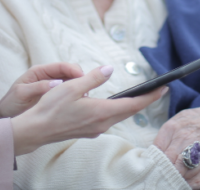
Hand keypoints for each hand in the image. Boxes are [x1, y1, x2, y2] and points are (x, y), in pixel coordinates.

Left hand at [0, 62, 83, 120]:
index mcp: (39, 72)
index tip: (84, 79)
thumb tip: (57, 83)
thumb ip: (38, 87)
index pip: (62, 66)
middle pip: (70, 73)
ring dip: (78, 89)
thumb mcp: (22, 94)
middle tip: (86, 91)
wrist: (3, 117)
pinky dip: (74, 97)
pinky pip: (67, 94)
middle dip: (80, 80)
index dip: (74, 71)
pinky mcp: (53, 98)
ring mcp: (51, 87)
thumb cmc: (10, 104)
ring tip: (85, 99)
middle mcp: (47, 77)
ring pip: (71, 84)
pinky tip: (79, 105)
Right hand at [10, 65, 167, 154]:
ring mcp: (95, 129)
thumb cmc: (51, 107)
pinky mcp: (88, 130)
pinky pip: (109, 119)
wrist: (36, 130)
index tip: (163, 89)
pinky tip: (115, 103)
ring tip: (141, 95)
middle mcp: (102, 123)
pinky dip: (118, 110)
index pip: (133, 105)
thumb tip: (109, 69)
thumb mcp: (72, 86)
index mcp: (101, 111)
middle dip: (145, 100)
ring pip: (119, 116)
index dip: (150, 97)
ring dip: (131, 106)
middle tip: (158, 90)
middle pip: (129, 111)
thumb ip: (93, 78)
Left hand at [152, 108, 199, 178]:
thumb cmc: (188, 123)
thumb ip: (163, 139)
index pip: (157, 149)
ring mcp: (193, 141)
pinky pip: (195, 165)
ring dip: (175, 174)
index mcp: (169, 128)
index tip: (152, 169)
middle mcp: (181, 134)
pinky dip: (189, 174)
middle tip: (160, 177)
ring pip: (180, 164)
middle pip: (167, 158)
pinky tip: (184, 178)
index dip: (154, 161)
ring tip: (170, 180)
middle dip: (163, 169)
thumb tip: (151, 156)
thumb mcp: (174, 124)